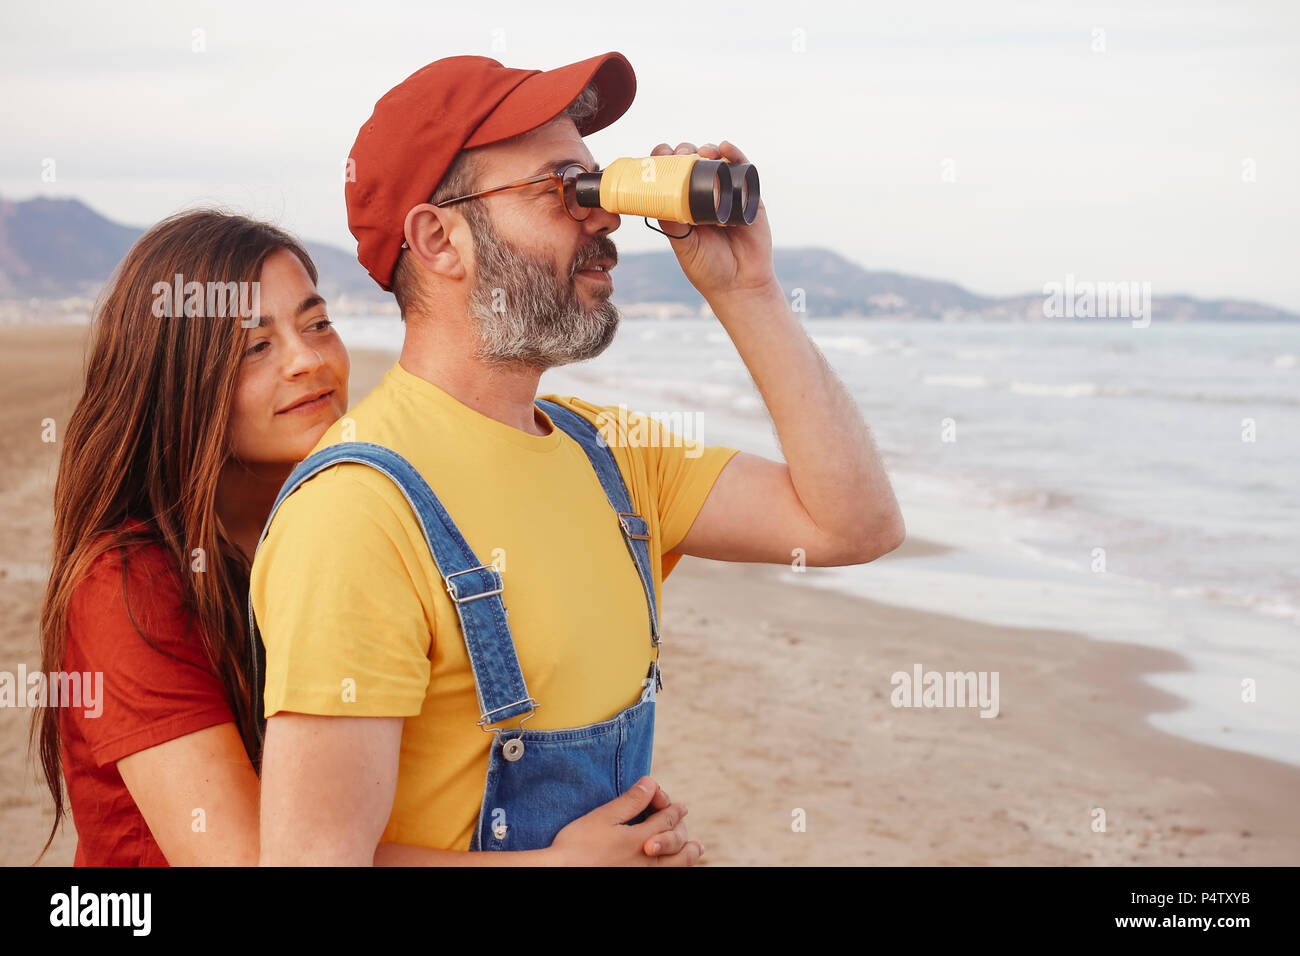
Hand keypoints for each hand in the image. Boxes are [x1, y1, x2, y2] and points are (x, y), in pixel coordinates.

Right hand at [549, 776, 703, 865]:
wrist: (562, 872)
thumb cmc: (578, 844)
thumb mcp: (604, 817)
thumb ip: (630, 801)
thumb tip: (651, 783)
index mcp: (641, 839)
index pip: (666, 821)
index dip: (674, 810)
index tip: (681, 806)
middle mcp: (647, 861)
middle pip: (677, 845)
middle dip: (683, 832)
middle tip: (689, 828)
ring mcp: (642, 875)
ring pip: (674, 867)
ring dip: (686, 856)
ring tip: (695, 850)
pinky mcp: (634, 881)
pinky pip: (662, 876)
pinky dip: (672, 869)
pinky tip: (670, 867)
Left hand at [650, 140, 777, 304]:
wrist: (740, 284)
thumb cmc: (708, 269)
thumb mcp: (683, 245)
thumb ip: (672, 222)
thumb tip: (656, 195)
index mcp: (684, 207)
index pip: (672, 177)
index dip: (665, 162)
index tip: (659, 154)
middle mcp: (705, 197)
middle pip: (693, 164)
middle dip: (684, 152)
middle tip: (680, 154)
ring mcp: (728, 194)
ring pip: (716, 162)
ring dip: (706, 149)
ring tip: (701, 153)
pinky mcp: (749, 196)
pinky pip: (742, 169)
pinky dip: (733, 153)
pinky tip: (723, 148)